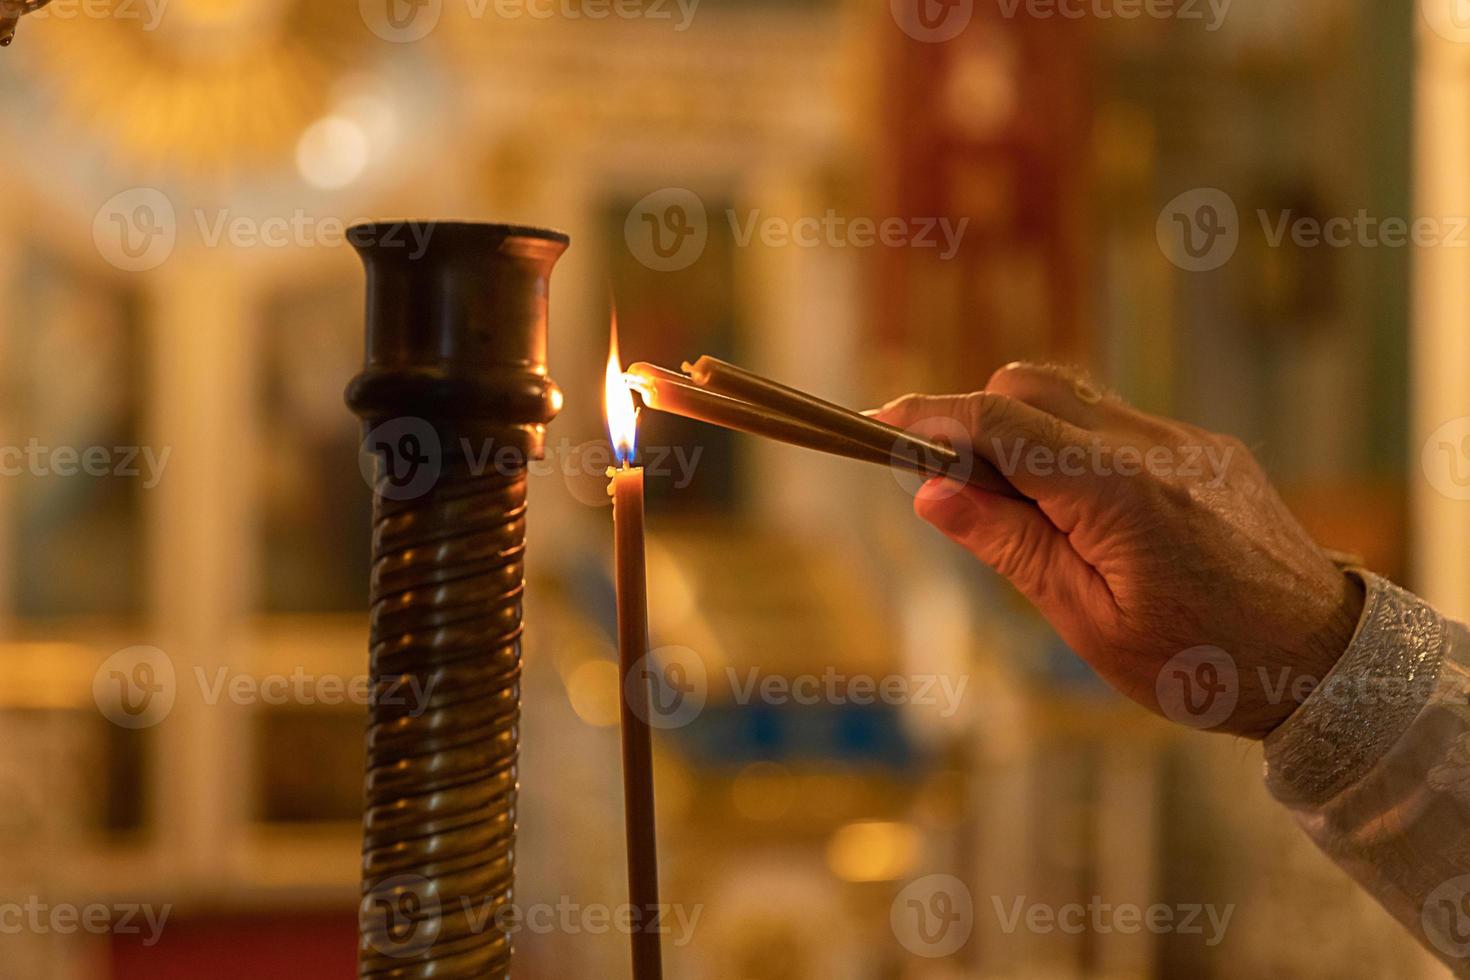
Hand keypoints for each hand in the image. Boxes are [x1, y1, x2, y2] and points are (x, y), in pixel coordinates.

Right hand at [874, 362, 1363, 738]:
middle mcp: (1151, 446)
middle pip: (1027, 385)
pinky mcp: (1204, 446)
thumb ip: (1009, 545)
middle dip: (974, 420)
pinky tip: (1086, 517)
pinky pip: (1115, 423)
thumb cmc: (1203, 664)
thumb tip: (931, 492)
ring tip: (1025, 513)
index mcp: (1116, 493)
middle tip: (955, 489)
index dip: (928, 417)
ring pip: (1070, 398)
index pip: (998, 423)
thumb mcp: (1088, 622)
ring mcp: (1183, 440)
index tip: (878, 421)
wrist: (1321, 662)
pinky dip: (1073, 450)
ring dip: (1024, 435)